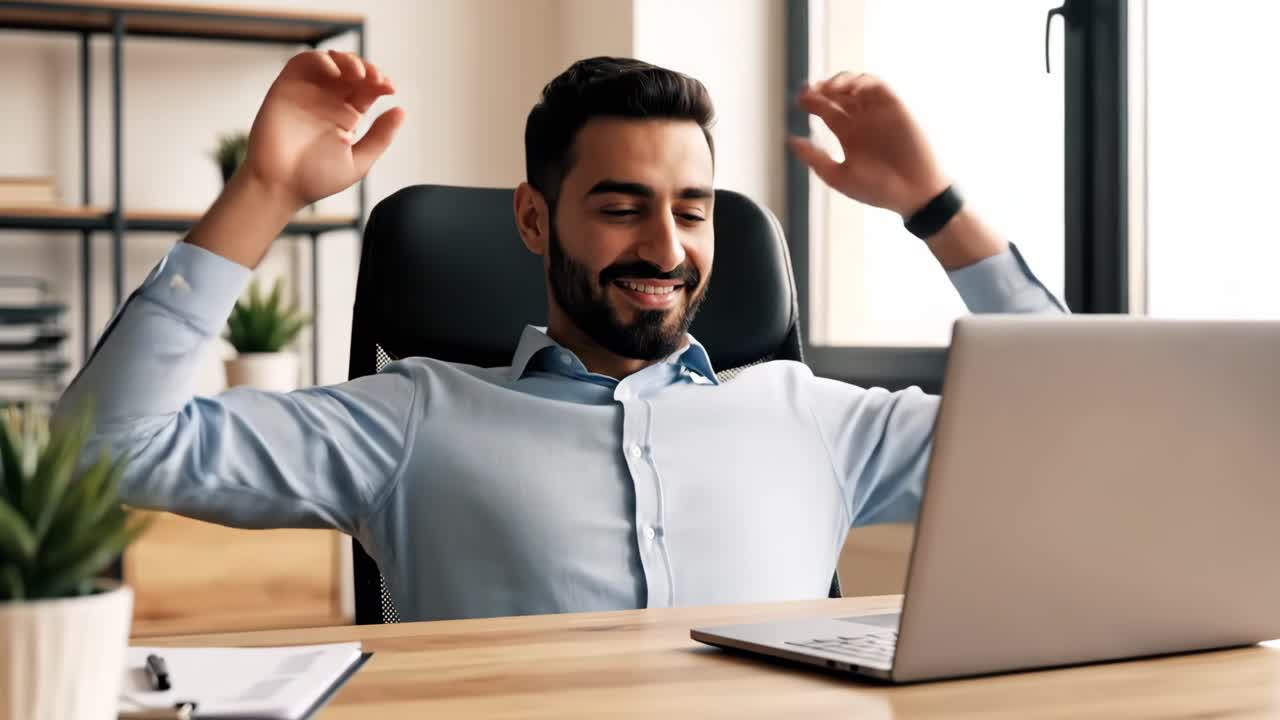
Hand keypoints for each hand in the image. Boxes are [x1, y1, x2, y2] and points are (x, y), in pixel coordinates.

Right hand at [240, 50, 404, 212]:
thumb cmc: (315, 180)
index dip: (381, 83)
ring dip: (347, 60)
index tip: (390, 89)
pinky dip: (321, 59)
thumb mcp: (358, 162)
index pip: (368, 89)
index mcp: (347, 116)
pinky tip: (335, 71)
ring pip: (331, 61)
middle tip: (377, 80)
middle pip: (352, 71)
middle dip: (368, 69)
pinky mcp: (286, 87)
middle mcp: (328, 102)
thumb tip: (401, 110)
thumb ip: (380, 137)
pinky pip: (303, 62)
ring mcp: (307, 93)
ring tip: (359, 74)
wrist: (279, 187)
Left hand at [790, 72, 947, 217]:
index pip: (824, 109)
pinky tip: (850, 88)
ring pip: (855, 85)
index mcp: (846, 135)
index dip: (809, 100)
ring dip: (840, 81)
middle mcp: (861, 120)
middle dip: (820, 87)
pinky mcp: (895, 108)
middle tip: (808, 90)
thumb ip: (814, 158)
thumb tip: (791, 140)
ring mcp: (877, 112)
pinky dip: (863, 82)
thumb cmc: (878, 190)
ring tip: (827, 88)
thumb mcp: (838, 176)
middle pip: (837, 93)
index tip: (798, 100)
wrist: (913, 192)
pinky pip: (878, 86)